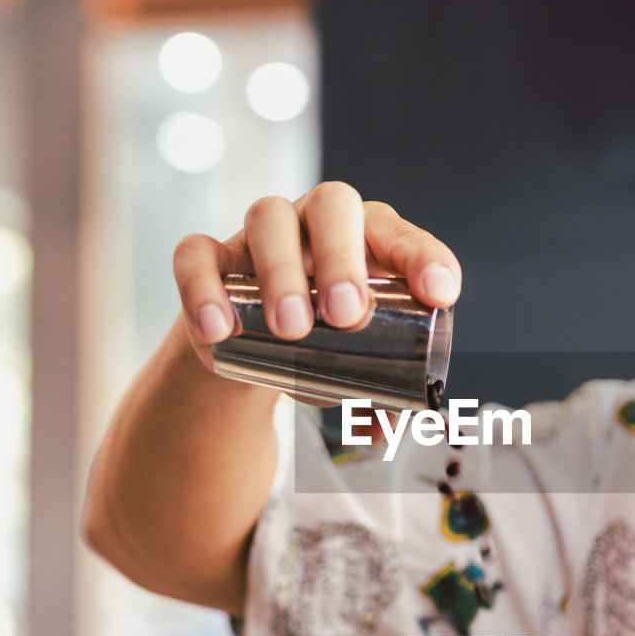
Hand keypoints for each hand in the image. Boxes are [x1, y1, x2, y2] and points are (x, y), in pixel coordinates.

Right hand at [172, 182, 461, 372]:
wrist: (250, 349)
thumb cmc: (323, 344)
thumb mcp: (361, 367)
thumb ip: (385, 396)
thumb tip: (394, 428)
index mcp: (369, 239)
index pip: (401, 235)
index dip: (422, 257)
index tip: (438, 293)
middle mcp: (316, 222)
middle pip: (333, 207)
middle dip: (342, 258)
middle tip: (348, 316)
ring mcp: (258, 235)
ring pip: (268, 219)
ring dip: (282, 271)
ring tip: (292, 329)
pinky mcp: (209, 258)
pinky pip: (196, 256)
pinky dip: (204, 290)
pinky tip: (220, 332)